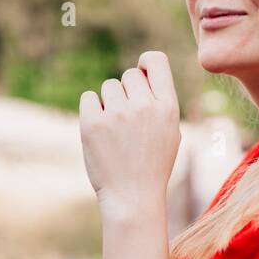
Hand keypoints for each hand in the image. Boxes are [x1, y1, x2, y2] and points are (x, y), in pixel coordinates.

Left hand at [78, 51, 181, 215]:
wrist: (133, 198)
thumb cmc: (152, 165)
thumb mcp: (170, 133)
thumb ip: (160, 101)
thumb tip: (141, 71)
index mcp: (168, 107)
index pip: (155, 60)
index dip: (145, 63)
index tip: (141, 75)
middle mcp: (144, 106)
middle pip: (129, 75)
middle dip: (127, 93)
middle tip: (128, 122)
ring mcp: (118, 114)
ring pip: (109, 87)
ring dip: (109, 103)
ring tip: (116, 131)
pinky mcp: (93, 123)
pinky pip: (88, 97)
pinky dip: (92, 111)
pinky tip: (101, 131)